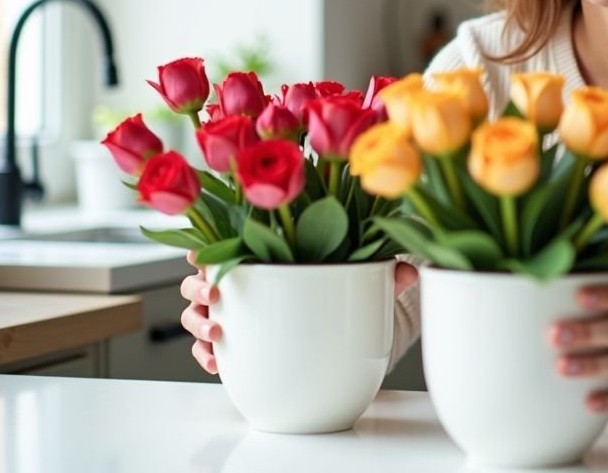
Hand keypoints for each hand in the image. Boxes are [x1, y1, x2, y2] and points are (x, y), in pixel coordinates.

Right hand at [180, 253, 418, 373]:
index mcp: (264, 253)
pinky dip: (208, 357)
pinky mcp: (241, 345)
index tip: (201, 254)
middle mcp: (244, 282)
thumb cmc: (348, 286)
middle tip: (213, 294)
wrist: (354, 328)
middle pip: (201, 279)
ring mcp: (238, 315)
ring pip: (198, 315)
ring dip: (199, 324)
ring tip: (217, 334)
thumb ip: (383, 271)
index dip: (205, 247)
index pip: (223, 243)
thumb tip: (409, 272)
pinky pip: (213, 351)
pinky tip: (217, 363)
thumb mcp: (366, 275)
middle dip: (198, 287)